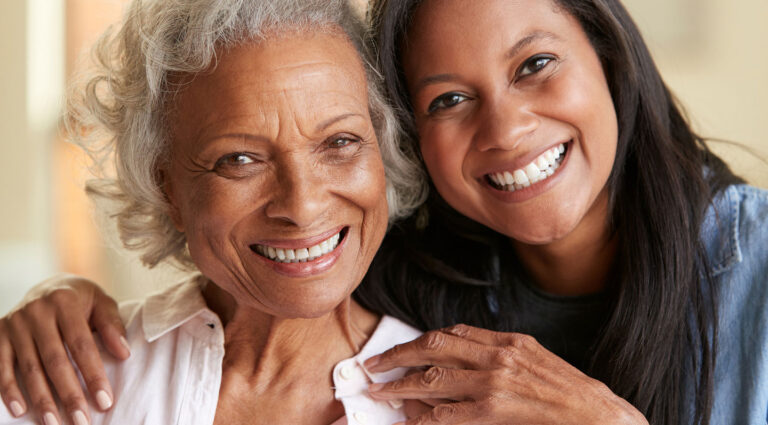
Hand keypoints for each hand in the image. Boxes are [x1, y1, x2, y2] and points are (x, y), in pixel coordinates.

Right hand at [0, 273, 128, 423]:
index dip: (93, 375)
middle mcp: (37, 311)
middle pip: (55, 360)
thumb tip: (123, 353)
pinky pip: (2, 366)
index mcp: (65, 301)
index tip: (105, 401)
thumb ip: (112, 325)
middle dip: (69, 393)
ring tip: (54, 423)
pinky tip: (21, 410)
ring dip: (42, 399)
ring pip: (30, 368)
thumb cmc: (81, 300)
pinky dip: (9, 390)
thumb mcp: (101, 302)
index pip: (82, 345)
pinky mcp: (0, 334)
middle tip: (81, 421)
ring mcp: (15, 323)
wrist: (48, 285)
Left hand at [364, 324, 647, 424]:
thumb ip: (500, 354)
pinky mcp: (493, 412)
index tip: (400, 349)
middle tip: (373, 366)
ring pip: (433, 379)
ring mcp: (494, 384)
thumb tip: (461, 357)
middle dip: (398, 356)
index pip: (451, 333)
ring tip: (379, 391)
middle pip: (434, 348)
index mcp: (508, 341)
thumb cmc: (571, 394)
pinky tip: (410, 417)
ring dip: (401, 386)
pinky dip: (424, 415)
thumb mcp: (536, 361)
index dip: (419, 341)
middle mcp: (498, 357)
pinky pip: (447, 413)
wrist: (601, 418)